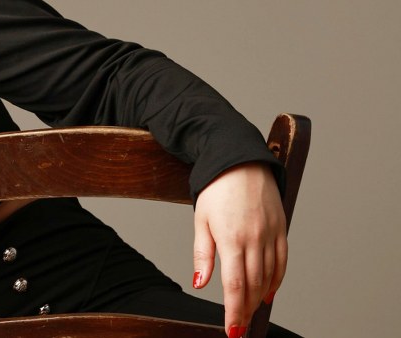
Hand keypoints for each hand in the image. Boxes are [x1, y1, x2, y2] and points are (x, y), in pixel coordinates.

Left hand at [193, 162, 286, 337]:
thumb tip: (200, 283)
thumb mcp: (201, 220)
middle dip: (245, 310)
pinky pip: (282, 262)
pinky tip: (267, 292)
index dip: (234, 311)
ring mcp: (271, 235)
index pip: (234, 285)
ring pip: (269, 277)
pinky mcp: (282, 229)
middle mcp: (254, 239)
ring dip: (259, 298)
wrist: (240, 162)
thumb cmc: (216, 189)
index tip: (232, 330)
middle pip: (253, 285)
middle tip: (239, 327)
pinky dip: (276, 280)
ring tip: (249, 312)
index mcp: (231, 238)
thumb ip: (202, 254)